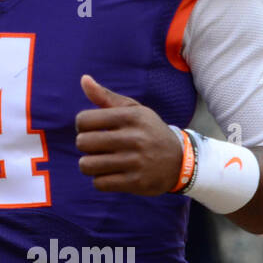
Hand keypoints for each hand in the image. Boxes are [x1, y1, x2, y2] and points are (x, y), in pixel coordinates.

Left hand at [74, 75, 182, 194]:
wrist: (181, 161)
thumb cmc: (148, 131)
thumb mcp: (133, 110)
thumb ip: (106, 97)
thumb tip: (84, 79)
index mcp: (131, 117)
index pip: (84, 120)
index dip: (82, 125)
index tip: (92, 129)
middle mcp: (134, 138)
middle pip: (83, 143)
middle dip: (85, 145)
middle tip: (97, 146)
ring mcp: (136, 162)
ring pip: (87, 165)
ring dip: (90, 164)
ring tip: (101, 161)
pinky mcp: (136, 182)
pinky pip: (99, 183)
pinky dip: (101, 180)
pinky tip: (112, 174)